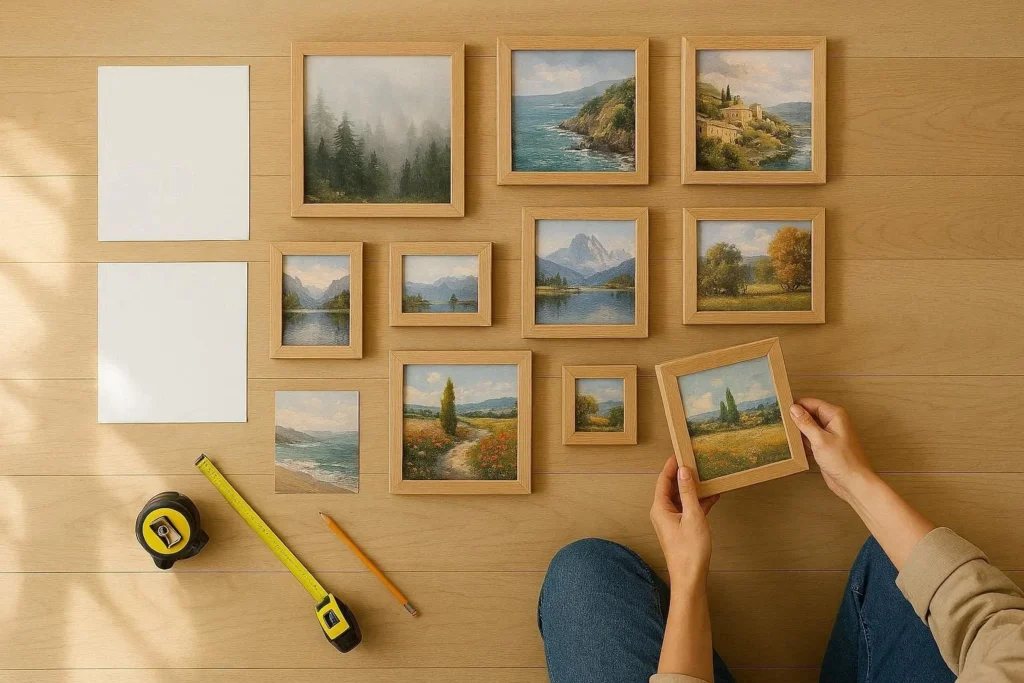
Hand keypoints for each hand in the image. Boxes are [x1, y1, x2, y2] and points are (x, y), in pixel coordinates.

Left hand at [651, 456, 718, 587]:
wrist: (690, 577)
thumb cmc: (690, 550)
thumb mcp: (692, 516)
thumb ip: (689, 492)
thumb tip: (684, 471)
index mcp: (660, 508)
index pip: (663, 480)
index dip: (671, 466)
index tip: (680, 453)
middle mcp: (663, 513)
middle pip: (671, 488)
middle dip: (683, 475)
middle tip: (694, 461)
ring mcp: (672, 521)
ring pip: (682, 499)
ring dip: (693, 489)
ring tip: (706, 476)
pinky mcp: (681, 528)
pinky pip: (688, 509)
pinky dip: (699, 502)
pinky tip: (713, 496)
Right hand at [789, 398, 875, 502]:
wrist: (853, 482)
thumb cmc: (841, 460)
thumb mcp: (820, 440)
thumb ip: (806, 423)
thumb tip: (793, 408)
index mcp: (835, 415)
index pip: (811, 403)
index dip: (796, 405)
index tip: (780, 409)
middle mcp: (833, 422)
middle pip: (810, 414)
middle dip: (796, 418)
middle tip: (778, 421)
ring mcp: (830, 434)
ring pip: (809, 426)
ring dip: (798, 430)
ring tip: (781, 433)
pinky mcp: (826, 445)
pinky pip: (811, 438)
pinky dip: (802, 440)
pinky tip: (791, 444)